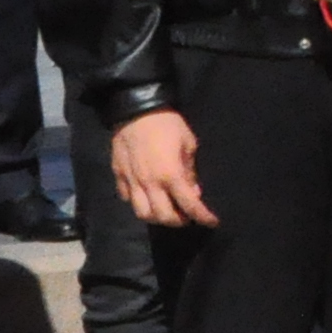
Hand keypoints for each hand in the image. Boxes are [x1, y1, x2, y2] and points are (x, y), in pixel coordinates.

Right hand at [114, 110, 217, 229]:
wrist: (135, 110)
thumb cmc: (167, 124)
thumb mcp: (188, 143)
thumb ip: (190, 170)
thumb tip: (194, 192)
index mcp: (171, 175)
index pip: (189, 205)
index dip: (203, 216)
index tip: (212, 221)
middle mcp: (150, 184)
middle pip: (163, 216)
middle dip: (179, 221)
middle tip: (187, 216)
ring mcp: (132, 182)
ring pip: (142, 213)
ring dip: (157, 217)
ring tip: (167, 211)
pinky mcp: (119, 177)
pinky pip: (127, 199)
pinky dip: (139, 203)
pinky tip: (147, 197)